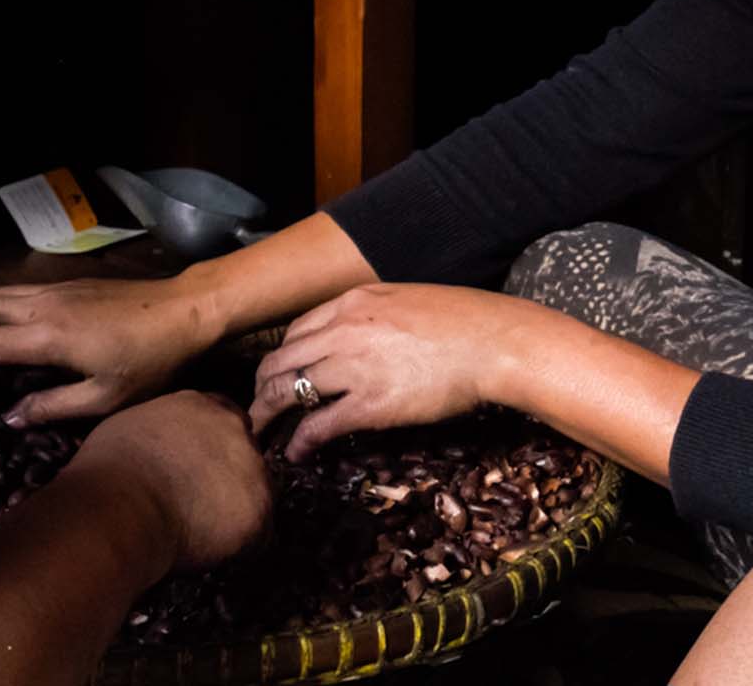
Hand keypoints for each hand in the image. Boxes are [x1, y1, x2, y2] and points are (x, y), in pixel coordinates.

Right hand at [0, 277, 211, 424]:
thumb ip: (51, 407)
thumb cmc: (152, 360)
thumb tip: (6, 418)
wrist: (188, 309)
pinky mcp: (70, 283)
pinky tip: (0, 327)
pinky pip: (16, 291)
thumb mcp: (105, 398)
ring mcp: (56, 289)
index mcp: (47, 335)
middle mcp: (43, 305)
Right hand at [72, 391, 271, 570]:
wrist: (117, 508)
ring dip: (236, 513)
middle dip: (230, 479)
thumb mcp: (129, 426)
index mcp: (204, 407)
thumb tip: (152, 445)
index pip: (227, 421)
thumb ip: (157, 428)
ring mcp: (252, 471)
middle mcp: (236, 431)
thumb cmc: (107, 471)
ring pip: (259, 495)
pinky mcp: (258, 512)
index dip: (215, 449)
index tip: (201, 469)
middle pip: (247, 456)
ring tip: (199, 532)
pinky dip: (239, 549)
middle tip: (198, 504)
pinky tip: (209, 553)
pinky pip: (259, 537)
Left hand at [248, 284, 538, 460]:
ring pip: (287, 390)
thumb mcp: (409, 300)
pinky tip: (296, 453)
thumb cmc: (465, 322)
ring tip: (261, 434)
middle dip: (261, 388)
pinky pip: (317, 424)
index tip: (280, 376)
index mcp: (353, 302)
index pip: (297, 331)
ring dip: (267, 415)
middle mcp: (344, 329)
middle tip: (257, 409)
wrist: (494, 342)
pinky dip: (299, 441)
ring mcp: (354, 366)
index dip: (282, 358)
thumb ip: (377, 316)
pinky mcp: (370, 403)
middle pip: (280, 360)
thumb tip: (367, 338)